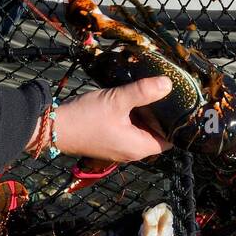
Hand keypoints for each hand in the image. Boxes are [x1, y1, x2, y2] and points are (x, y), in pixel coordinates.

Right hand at [49, 76, 173, 163]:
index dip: (177, 122)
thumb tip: (168, 84)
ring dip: (146, 113)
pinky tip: (131, 97)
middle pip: (157, 132)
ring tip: (151, 90)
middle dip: (162, 114)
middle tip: (167, 90)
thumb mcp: (117, 100)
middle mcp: (132, 151)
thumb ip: (143, 91)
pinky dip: (133, 114)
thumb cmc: (85, 118)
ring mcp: (119, 146)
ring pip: (142, 129)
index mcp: (139, 147)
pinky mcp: (109, 139)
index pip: (170, 139)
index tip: (182, 102)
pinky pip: (129, 127)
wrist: (53, 127)